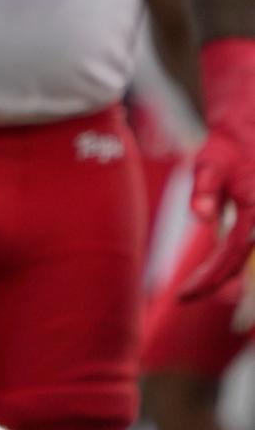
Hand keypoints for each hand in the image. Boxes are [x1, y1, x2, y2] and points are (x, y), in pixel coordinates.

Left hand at [180, 41, 254, 300]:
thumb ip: (205, 190)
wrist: (246, 133)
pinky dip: (230, 265)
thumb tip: (200, 216)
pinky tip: (211, 273)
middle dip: (212, 284)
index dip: (207, 280)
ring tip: (195, 289)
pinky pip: (247, 252)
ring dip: (222, 277)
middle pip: (239, 267)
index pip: (229, 260)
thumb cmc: (225, 150)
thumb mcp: (208, 166)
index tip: (182, 295)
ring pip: (246, 264)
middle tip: (184, 296)